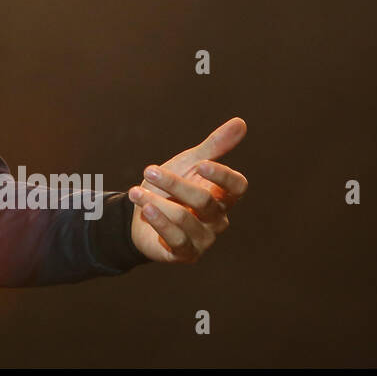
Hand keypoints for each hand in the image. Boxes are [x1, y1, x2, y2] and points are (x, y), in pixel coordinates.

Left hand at [127, 117, 248, 262]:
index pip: (237, 187)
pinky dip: (159, 222)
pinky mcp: (185, 253)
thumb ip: (214, 147)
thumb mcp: (188, 163)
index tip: (201, 164)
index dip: (223, 176)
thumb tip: (241, 122)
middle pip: (205, 201)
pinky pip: (177, 240)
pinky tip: (145, 210)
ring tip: (135, 191)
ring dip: (156, 202)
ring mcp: (204, 238)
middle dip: (174, 184)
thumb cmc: (170, 186)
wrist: (140, 212)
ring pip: (186, 219)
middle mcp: (218, 218)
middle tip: (148, 170)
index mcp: (223, 195)